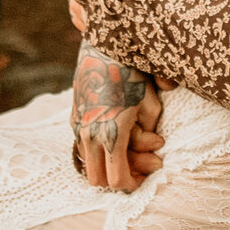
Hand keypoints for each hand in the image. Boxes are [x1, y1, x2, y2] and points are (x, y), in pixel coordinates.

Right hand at [73, 45, 161, 192]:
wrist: (101, 44)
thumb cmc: (131, 71)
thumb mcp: (149, 102)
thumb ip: (149, 130)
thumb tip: (155, 146)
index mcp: (110, 134)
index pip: (116, 179)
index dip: (132, 185)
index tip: (147, 177)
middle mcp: (89, 134)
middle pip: (98, 179)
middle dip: (122, 176)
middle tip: (145, 162)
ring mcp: (78, 126)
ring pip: (89, 163)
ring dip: (110, 161)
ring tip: (138, 144)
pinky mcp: (73, 117)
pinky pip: (84, 146)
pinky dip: (101, 148)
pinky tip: (120, 133)